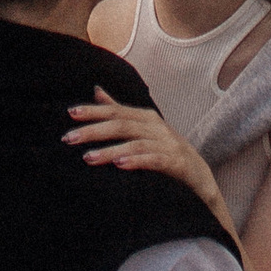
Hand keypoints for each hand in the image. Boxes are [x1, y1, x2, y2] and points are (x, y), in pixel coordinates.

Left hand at [66, 98, 224, 221]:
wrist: (201, 179)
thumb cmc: (167, 152)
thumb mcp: (143, 130)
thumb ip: (120, 112)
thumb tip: (96, 90)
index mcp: (147, 118)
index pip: (116, 111)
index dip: (93, 111)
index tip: (70, 113)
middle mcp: (157, 127)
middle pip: (122, 125)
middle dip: (94, 130)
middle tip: (69, 138)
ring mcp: (169, 144)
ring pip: (135, 143)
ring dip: (110, 150)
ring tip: (88, 157)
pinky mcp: (178, 163)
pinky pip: (155, 160)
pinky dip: (138, 161)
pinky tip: (121, 165)